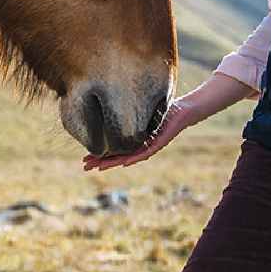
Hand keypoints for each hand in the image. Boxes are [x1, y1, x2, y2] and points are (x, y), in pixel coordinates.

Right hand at [82, 98, 202, 170]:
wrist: (185, 111)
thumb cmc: (165, 110)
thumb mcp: (142, 109)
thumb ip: (129, 111)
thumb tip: (112, 104)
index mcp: (134, 141)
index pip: (114, 150)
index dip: (100, 155)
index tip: (85, 158)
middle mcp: (140, 147)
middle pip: (117, 158)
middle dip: (101, 162)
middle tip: (85, 166)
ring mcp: (149, 147)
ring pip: (127, 159)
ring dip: (113, 163)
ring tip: (98, 167)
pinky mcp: (159, 144)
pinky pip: (144, 153)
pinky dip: (133, 158)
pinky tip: (123, 163)